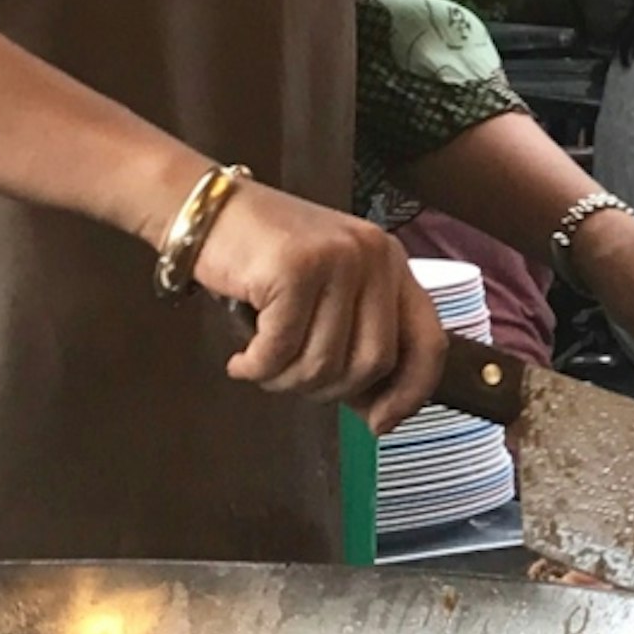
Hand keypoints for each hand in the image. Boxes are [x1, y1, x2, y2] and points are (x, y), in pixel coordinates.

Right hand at [190, 183, 446, 430]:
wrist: (204, 210)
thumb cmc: (262, 260)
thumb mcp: (327, 295)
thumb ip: (357, 342)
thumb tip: (381, 415)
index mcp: (391, 263)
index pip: (428, 341)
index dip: (410, 393)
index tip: (380, 424)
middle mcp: (374, 256)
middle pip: (372, 363)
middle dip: (325, 390)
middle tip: (286, 378)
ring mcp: (337, 258)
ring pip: (324, 363)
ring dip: (283, 380)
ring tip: (259, 361)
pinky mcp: (295, 267)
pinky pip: (280, 351)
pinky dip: (256, 367)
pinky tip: (240, 358)